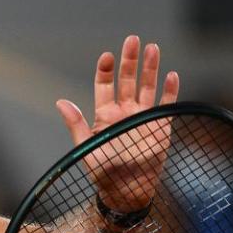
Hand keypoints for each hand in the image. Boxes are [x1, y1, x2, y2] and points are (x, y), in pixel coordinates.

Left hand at [55, 35, 179, 211]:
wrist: (127, 192)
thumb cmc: (104, 173)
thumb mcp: (86, 148)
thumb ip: (76, 124)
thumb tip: (60, 102)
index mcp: (105, 115)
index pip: (105, 85)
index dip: (105, 70)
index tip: (107, 56)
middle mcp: (124, 111)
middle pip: (127, 80)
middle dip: (129, 60)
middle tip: (132, 40)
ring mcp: (143, 116)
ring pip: (147, 86)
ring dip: (150, 68)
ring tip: (152, 48)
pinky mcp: (160, 125)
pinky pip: (167, 104)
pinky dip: (170, 90)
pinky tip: (172, 75)